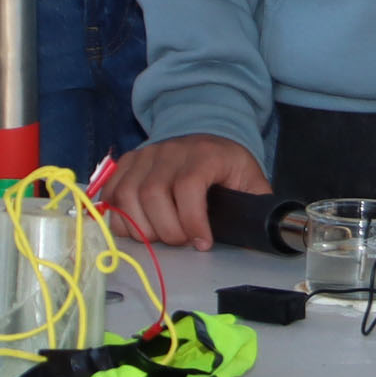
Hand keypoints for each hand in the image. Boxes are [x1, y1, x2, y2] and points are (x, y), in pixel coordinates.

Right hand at [100, 133, 269, 247]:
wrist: (205, 133)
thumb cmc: (226, 163)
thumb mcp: (250, 178)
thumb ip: (256, 204)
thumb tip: (263, 232)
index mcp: (205, 154)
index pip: (188, 186)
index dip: (192, 221)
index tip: (202, 243)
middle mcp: (170, 151)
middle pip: (153, 194)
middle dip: (166, 230)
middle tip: (180, 242)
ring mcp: (146, 155)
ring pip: (127, 195)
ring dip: (140, 226)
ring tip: (158, 237)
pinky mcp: (128, 162)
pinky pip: (112, 192)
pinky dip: (119, 216)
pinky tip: (136, 226)